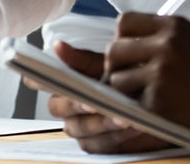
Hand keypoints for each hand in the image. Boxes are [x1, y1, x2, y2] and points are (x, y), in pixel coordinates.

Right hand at [46, 41, 166, 153]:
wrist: (150, 94)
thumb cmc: (123, 76)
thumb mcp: (104, 64)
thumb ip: (81, 59)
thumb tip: (58, 46)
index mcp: (62, 83)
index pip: (39, 81)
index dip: (38, 80)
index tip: (48, 77)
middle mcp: (65, 107)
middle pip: (58, 108)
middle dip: (75, 104)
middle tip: (93, 101)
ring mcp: (79, 127)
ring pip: (79, 129)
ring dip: (101, 123)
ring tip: (122, 116)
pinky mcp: (97, 144)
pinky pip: (99, 144)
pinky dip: (116, 136)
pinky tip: (133, 125)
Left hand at [104, 13, 189, 142]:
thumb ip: (159, 36)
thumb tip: (121, 42)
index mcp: (174, 25)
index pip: (124, 21)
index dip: (121, 38)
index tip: (128, 53)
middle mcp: (166, 44)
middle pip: (114, 49)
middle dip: (116, 66)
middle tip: (127, 77)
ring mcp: (162, 72)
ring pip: (117, 78)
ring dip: (124, 90)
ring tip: (144, 94)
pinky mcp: (160, 100)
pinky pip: (131, 102)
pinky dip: (139, 107)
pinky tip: (159, 107)